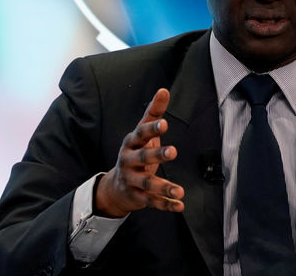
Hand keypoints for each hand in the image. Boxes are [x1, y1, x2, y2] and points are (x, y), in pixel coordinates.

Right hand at [95, 88, 184, 216]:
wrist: (115, 186)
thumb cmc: (135, 152)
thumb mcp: (141, 133)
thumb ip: (154, 113)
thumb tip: (164, 90)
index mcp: (131, 143)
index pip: (141, 134)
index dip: (152, 129)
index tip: (164, 123)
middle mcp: (128, 161)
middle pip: (143, 158)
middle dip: (157, 155)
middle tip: (173, 151)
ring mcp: (132, 180)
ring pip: (148, 184)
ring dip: (164, 187)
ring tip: (179, 190)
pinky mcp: (138, 198)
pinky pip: (152, 202)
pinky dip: (166, 205)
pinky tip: (179, 205)